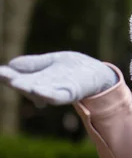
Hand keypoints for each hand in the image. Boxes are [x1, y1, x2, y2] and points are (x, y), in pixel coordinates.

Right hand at [0, 51, 117, 104]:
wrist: (96, 73)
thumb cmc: (73, 68)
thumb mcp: (51, 61)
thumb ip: (34, 63)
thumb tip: (11, 64)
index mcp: (37, 79)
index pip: (19, 77)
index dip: (8, 75)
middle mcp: (44, 87)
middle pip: (27, 85)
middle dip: (15, 81)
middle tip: (3, 75)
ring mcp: (57, 91)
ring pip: (40, 92)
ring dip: (28, 89)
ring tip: (17, 83)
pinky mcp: (71, 93)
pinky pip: (58, 96)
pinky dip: (47, 95)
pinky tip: (38, 90)